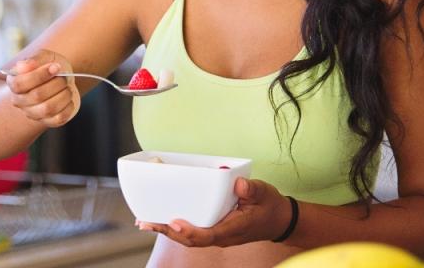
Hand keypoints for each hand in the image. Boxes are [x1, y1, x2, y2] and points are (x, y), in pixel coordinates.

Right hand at [3, 50, 80, 127]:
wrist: (62, 78)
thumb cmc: (50, 66)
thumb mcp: (44, 57)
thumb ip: (34, 60)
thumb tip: (24, 66)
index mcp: (14, 82)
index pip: (19, 84)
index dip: (39, 76)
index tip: (55, 67)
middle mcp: (20, 101)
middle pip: (37, 96)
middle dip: (56, 84)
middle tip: (64, 77)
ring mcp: (32, 113)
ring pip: (48, 109)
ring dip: (63, 95)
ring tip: (68, 87)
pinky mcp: (47, 121)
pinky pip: (58, 119)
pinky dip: (68, 107)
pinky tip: (69, 99)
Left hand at [136, 177, 291, 246]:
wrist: (279, 220)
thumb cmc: (270, 207)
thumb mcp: (264, 194)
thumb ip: (251, 190)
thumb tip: (239, 185)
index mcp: (233, 228)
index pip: (207, 235)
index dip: (189, 231)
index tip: (174, 223)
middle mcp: (222, 235)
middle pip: (190, 239)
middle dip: (167, 231)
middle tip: (145, 222)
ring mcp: (217, 234)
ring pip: (188, 238)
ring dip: (167, 230)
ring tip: (145, 222)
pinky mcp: (214, 230)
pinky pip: (192, 231)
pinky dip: (176, 227)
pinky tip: (162, 219)